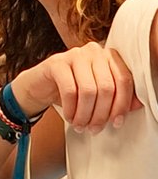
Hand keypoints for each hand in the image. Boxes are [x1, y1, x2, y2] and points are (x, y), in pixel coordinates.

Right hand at [12, 41, 140, 131]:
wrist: (40, 86)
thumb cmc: (72, 90)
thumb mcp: (98, 95)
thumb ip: (118, 97)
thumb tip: (138, 104)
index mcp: (108, 56)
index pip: (124, 80)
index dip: (122, 105)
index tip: (116, 122)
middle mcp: (94, 51)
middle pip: (107, 87)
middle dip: (101, 114)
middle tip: (94, 128)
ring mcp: (74, 54)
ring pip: (88, 91)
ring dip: (85, 115)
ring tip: (81, 125)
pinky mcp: (56, 63)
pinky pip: (69, 91)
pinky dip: (71, 110)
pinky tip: (70, 117)